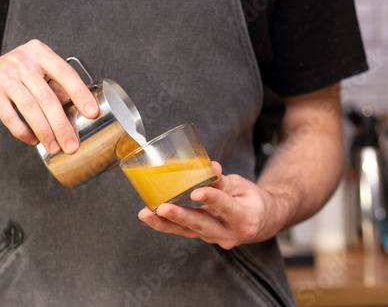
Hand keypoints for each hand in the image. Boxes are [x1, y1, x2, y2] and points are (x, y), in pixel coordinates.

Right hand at [0, 39, 98, 153]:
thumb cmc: (15, 77)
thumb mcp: (38, 74)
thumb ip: (57, 89)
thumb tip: (78, 113)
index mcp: (40, 53)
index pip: (65, 73)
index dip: (80, 94)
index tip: (92, 113)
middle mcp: (22, 61)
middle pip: (48, 97)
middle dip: (62, 125)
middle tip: (72, 145)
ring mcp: (5, 76)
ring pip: (31, 109)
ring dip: (45, 132)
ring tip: (55, 147)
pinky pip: (11, 118)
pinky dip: (24, 132)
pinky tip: (34, 140)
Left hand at [138, 161, 277, 248]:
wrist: (259, 221)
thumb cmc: (250, 200)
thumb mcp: (242, 187)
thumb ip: (223, 180)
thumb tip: (211, 167)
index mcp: (245, 220)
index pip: (226, 208)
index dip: (212, 199)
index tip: (196, 192)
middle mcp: (228, 234)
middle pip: (202, 224)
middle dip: (180, 216)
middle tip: (163, 208)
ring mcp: (213, 237)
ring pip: (187, 230)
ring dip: (164, 223)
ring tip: (146, 214)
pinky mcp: (201, 235)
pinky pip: (182, 230)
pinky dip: (165, 224)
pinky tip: (149, 216)